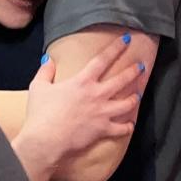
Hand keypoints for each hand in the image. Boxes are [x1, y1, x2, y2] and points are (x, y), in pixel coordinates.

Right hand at [20, 34, 141, 167]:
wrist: (46, 140)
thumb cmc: (40, 113)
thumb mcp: (38, 87)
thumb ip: (45, 71)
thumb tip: (48, 59)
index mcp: (82, 82)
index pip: (102, 60)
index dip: (115, 48)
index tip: (126, 40)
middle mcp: (96, 95)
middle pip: (121, 80)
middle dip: (133, 71)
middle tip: (141, 66)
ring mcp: (102, 113)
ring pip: (127, 103)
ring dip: (134, 98)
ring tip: (137, 94)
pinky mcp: (103, 130)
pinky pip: (122, 128)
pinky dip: (127, 126)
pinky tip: (130, 125)